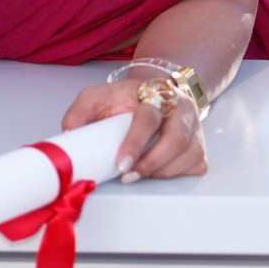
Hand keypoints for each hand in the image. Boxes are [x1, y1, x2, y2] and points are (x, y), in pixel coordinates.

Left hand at [61, 75, 206, 181]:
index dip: (135, 143)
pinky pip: (197, 165)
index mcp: (154, 92)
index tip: (120, 163)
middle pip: (175, 139)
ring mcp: (194, 126)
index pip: (148, 118)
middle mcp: (180, 107)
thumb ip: (79, 112)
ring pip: (188, 155)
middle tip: (128, 175)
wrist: (156, 92)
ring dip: (161, 171)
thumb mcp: (97, 97)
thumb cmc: (125, 98)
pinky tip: (158, 171)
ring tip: (138, 174)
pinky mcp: (200, 143)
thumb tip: (68, 135)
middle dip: (150, 163)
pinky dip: (177, 173)